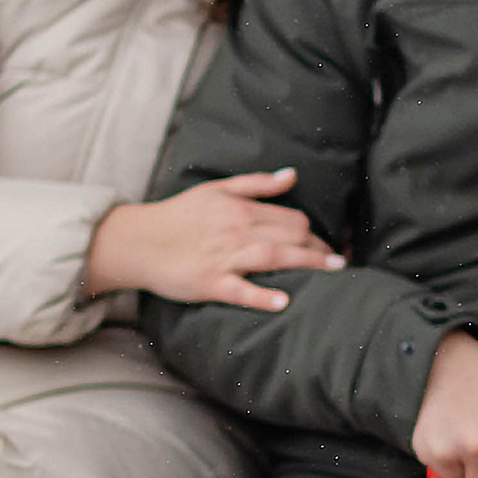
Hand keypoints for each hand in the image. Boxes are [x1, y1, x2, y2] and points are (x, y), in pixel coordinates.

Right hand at [84, 167, 344, 311]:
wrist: (138, 241)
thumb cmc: (178, 216)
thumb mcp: (216, 189)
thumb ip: (256, 183)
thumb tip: (292, 175)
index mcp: (238, 208)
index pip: (290, 218)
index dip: (314, 232)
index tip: (329, 245)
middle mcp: (235, 230)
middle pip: (289, 235)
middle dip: (319, 248)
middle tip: (338, 263)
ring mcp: (222, 257)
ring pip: (273, 256)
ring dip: (306, 264)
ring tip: (332, 273)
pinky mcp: (209, 283)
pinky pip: (240, 290)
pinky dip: (262, 296)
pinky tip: (283, 302)